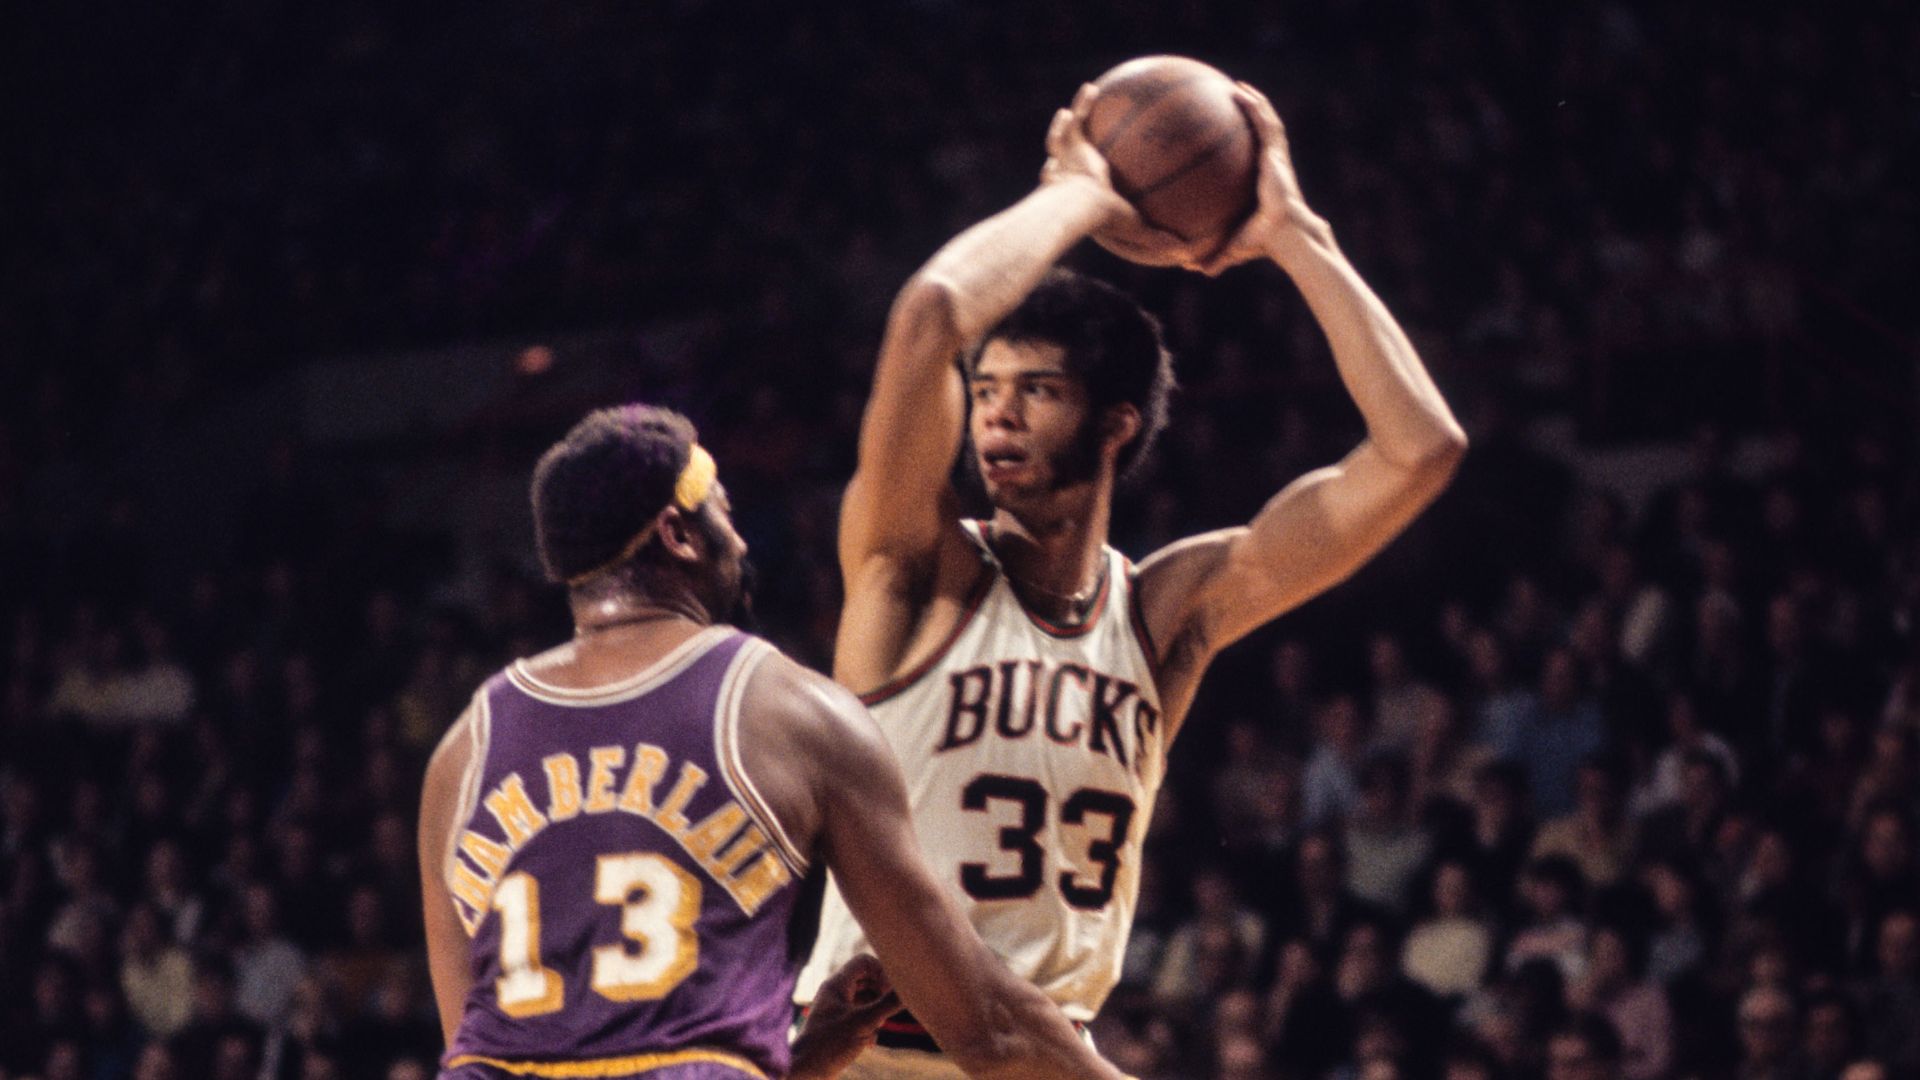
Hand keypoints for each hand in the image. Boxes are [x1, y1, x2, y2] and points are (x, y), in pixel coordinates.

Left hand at [789, 955, 901, 1079]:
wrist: (804, 1073)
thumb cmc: (829, 1045)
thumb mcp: (864, 1022)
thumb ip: (887, 1004)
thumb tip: (910, 989)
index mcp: (837, 984)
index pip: (865, 962)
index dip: (882, 972)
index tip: (890, 992)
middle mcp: (836, 993)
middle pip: (867, 980)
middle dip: (881, 994)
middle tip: (887, 1010)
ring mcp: (836, 1009)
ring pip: (865, 1000)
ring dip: (877, 1012)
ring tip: (878, 1027)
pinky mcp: (838, 1026)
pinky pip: (859, 1016)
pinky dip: (869, 1025)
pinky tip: (870, 1043)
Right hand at [1043, 84, 1202, 264]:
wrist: (1080, 205)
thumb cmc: (1106, 220)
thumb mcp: (1139, 229)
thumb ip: (1160, 238)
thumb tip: (1187, 253)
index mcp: (1088, 194)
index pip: (1088, 187)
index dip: (1088, 183)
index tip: (1097, 179)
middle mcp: (1072, 174)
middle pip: (1069, 162)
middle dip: (1069, 155)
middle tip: (1080, 146)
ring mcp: (1067, 158)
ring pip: (1063, 137)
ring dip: (1067, 122)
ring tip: (1077, 106)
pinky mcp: (1069, 143)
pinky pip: (1076, 119)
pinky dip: (1082, 103)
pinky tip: (1092, 87)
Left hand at [1196, 83, 1333, 275]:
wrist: (1286, 236)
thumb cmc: (1264, 243)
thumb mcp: (1232, 248)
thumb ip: (1214, 256)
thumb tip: (1191, 270)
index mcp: (1262, 182)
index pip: (1252, 158)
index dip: (1242, 143)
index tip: (1226, 132)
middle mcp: (1270, 166)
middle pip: (1259, 135)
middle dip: (1249, 115)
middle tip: (1230, 100)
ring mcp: (1275, 158)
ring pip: (1266, 123)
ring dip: (1255, 103)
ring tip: (1238, 87)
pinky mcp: (1277, 154)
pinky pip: (1266, 124)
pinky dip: (1257, 107)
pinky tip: (1242, 93)